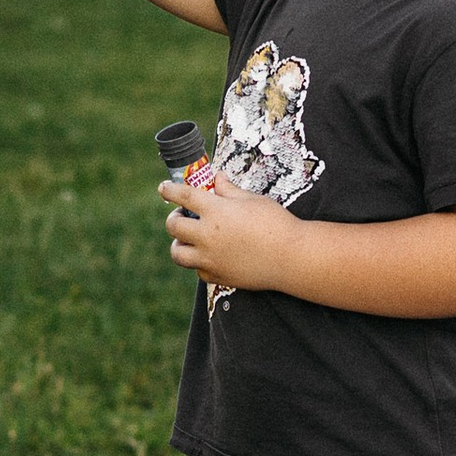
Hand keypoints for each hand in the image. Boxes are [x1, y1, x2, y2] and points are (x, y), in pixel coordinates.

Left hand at [160, 171, 304, 296]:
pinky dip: (199, 262)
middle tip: (182, 216)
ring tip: (188, 240)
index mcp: (216, 211)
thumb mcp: (253, 200)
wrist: (292, 257)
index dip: (169, 190)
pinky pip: (197, 270)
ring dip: (179, 244)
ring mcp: (210, 258)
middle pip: (173, 226)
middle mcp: (208, 235)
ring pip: (177, 253)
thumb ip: (229, 190)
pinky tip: (209, 255)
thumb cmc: (276, 224)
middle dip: (173, 218)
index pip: (183, 195)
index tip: (163, 188)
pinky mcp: (218, 276)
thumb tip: (218, 179)